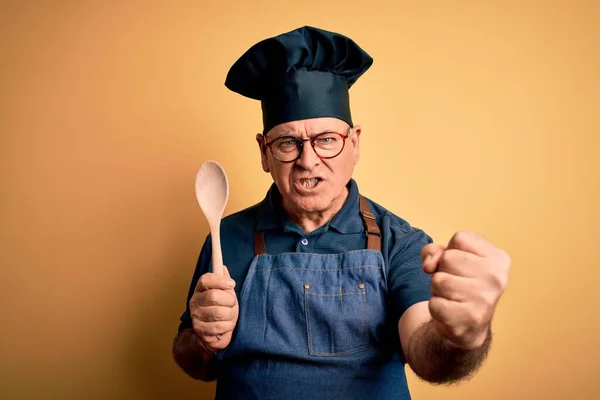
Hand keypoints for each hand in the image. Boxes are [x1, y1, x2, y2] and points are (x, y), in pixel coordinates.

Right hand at [189, 265, 238, 352]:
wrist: (218, 331)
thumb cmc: (223, 308)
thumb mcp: (225, 292)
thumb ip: (223, 279)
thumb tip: (222, 267)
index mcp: (200, 289)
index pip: (206, 279)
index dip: (220, 280)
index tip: (232, 284)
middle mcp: (195, 301)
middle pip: (214, 296)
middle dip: (229, 301)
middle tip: (231, 304)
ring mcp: (196, 316)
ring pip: (219, 312)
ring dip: (230, 315)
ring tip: (228, 316)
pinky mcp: (200, 329)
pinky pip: (219, 326)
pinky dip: (228, 326)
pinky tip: (226, 325)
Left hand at [421, 232, 510, 349]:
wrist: (468, 326)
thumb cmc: (460, 284)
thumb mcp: (450, 259)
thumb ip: (434, 250)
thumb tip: (429, 265)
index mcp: (498, 259)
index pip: (460, 239)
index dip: (451, 251)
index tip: (461, 266)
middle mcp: (496, 278)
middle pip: (447, 258)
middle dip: (442, 270)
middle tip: (455, 284)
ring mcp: (484, 300)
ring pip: (438, 280)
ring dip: (437, 290)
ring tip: (452, 297)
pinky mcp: (469, 319)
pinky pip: (434, 303)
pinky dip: (436, 307)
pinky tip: (450, 311)